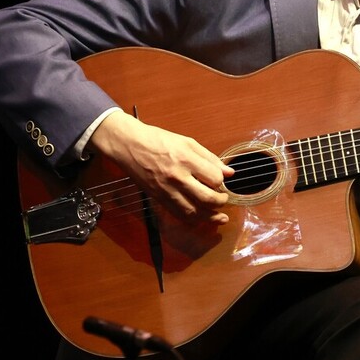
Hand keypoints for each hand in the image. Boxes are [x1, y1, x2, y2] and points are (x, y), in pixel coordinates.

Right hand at [88, 110, 234, 224]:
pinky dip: (192, 219)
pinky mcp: (158, 198)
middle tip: (224, 199)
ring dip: (210, 217)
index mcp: (186, 160)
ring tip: (220, 217)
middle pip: (207, 199)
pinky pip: (178, 214)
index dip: (221, 181)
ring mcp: (166, 190)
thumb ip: (210, 158)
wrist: (129, 145)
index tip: (220, 180)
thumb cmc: (159, 140)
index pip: (214, 178)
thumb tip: (230, 172)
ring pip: (193, 212)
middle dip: (221, 202)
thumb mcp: (188, 142)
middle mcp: (177, 177)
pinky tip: (201, 218)